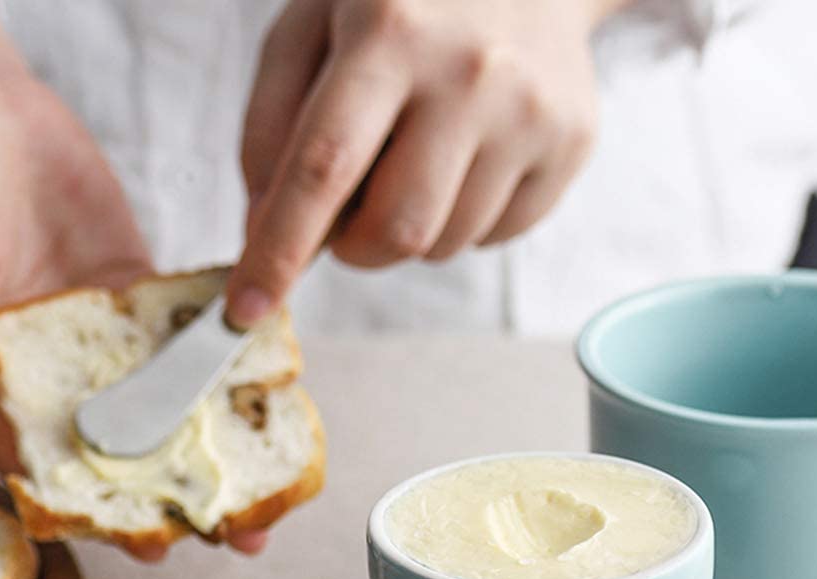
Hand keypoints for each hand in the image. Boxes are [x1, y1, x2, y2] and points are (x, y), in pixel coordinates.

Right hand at [0, 9, 264, 557]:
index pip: (45, 461)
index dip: (98, 509)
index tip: (148, 545)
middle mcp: (49, 368)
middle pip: (117, 445)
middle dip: (172, 489)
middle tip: (234, 533)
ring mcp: (96, 332)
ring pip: (158, 400)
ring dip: (208, 440)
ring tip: (264, 482)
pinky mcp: (132, 292)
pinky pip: (180, 332)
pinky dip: (217, 359)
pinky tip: (263, 386)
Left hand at [228, 0, 611, 327]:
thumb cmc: (402, 2)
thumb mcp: (314, 25)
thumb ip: (271, 123)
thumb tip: (261, 229)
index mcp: (389, 31)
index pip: (323, 166)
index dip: (279, 249)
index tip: (245, 309)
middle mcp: (469, 72)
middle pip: (395, 229)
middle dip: (355, 248)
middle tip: (349, 214)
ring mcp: (530, 110)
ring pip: (444, 244)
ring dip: (409, 230)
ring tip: (416, 160)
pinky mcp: (571, 142)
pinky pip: (494, 236)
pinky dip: (462, 221)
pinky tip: (466, 159)